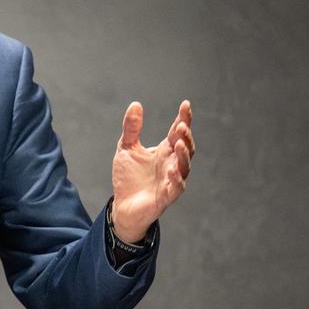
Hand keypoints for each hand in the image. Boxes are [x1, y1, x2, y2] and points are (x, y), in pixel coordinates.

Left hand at [110, 100, 194, 242]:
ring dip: (183, 155)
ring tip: (180, 144)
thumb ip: (132, 128)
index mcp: (165, 151)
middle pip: (186, 148)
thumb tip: (135, 104)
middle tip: (181, 125)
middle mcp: (172, 164)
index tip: (185, 105)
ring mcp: (171, 180)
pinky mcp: (166, 196)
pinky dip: (175, 179)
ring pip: (184, 167)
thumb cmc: (128, 177)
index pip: (177, 133)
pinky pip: (175, 187)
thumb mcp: (126, 148)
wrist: (122, 205)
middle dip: (186, 136)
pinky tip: (171, 170)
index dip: (184, 119)